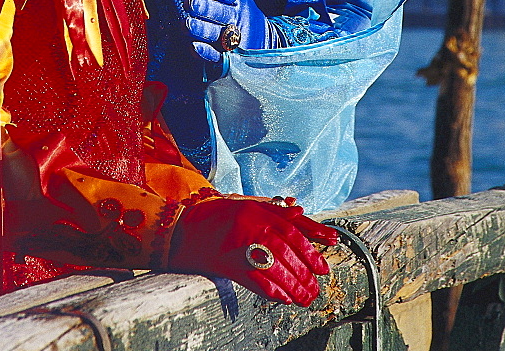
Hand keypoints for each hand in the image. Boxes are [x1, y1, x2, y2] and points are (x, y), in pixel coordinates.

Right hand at [168, 196, 337, 305]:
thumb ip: (274, 210)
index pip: (291, 231)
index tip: (323, 266)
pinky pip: (254, 280)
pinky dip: (271, 291)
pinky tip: (283, 298)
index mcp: (256, 211)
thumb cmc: (216, 216)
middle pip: (286, 252)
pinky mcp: (227, 265)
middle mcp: (250, 226)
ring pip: (274, 268)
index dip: (311, 249)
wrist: (181, 229)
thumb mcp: (246, 205)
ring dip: (293, 286)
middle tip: (316, 288)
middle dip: (305, 272)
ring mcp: (238, 246)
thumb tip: (301, 212)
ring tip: (305, 298)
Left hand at [185, 0, 269, 60]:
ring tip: (188, 23)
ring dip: (202, 29)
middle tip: (190, 3)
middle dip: (205, 8)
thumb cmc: (242, 9)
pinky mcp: (228, 59)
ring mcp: (234, 40)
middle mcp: (237, 18)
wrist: (264, 44)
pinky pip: (217, 57)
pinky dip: (205, 53)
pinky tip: (193, 47)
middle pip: (221, 13)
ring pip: (217, 34)